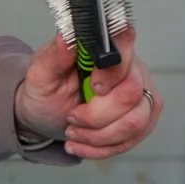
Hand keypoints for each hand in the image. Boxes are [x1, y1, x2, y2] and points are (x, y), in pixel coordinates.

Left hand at [14, 27, 159, 159]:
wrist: (47, 113)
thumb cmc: (46, 89)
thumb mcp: (40, 73)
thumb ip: (55, 55)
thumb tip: (66, 36)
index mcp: (106, 48)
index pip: (125, 48)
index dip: (111, 72)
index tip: (93, 86)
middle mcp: (131, 68)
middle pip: (130, 94)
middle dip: (96, 114)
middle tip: (72, 117)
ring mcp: (142, 94)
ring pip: (135, 122)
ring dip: (98, 135)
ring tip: (73, 132)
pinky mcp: (144, 118)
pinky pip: (133, 139)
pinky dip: (101, 147)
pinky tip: (81, 143)